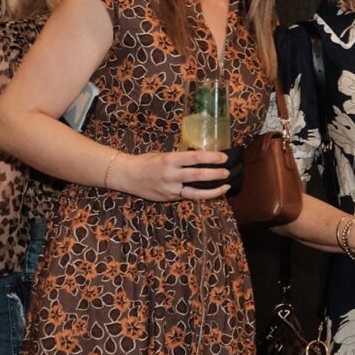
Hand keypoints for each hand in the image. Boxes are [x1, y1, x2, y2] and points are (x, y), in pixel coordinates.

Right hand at [115, 150, 230, 201]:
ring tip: (226, 187)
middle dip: (216, 174)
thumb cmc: (147, 161)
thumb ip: (181, 159)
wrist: (126, 175)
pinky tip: (211, 192)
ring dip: (214, 190)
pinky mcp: (169, 199)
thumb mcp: (164, 155)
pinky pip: (188, 196)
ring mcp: (170, 189)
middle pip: (199, 175)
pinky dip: (201, 194)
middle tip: (227, 172)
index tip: (224, 157)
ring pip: (196, 192)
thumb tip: (202, 158)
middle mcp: (171, 175)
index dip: (211, 157)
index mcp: (170, 160)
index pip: (195, 158)